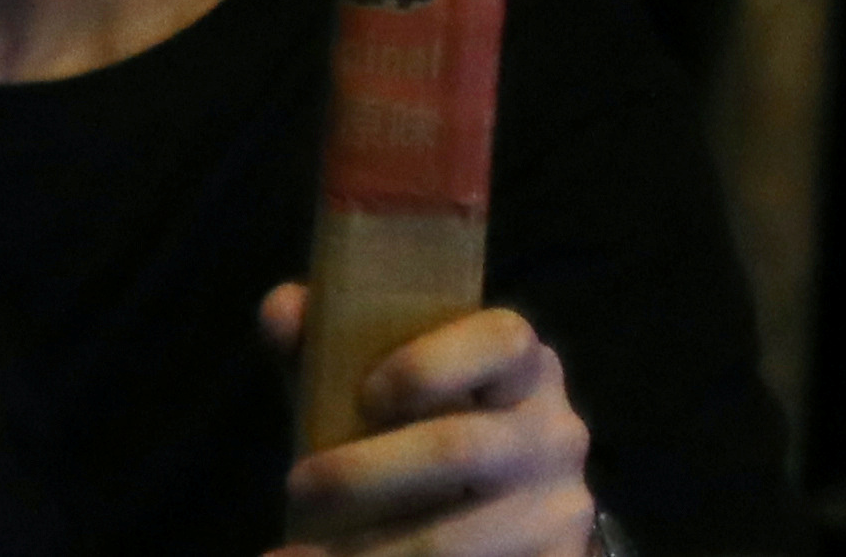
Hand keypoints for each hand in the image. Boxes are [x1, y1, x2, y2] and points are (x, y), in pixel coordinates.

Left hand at [262, 285, 593, 554]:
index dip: (430, 364)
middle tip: (296, 485)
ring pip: (459, 539)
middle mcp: (555, 432)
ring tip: (297, 556)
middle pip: (460, 448)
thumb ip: (329, 336)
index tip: (366, 396)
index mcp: (523, 365)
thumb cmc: (418, 426)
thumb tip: (283, 313)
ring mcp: (562, 508)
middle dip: (364, 473)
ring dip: (369, 550)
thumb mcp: (377, 378)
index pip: (503, 339)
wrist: (487, 516)